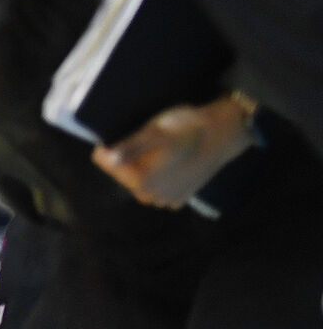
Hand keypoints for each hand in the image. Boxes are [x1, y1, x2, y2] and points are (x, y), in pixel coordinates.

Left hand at [93, 94, 255, 208]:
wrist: (225, 134)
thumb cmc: (189, 127)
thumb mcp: (156, 131)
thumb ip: (130, 146)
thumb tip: (106, 157)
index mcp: (140, 180)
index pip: (103, 160)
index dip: (111, 144)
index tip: (129, 134)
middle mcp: (149, 196)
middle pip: (120, 173)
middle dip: (128, 158)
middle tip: (149, 141)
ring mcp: (165, 201)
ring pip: (137, 181)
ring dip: (143, 167)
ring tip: (162, 150)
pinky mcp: (179, 200)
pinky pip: (156, 188)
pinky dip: (159, 177)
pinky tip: (173, 164)